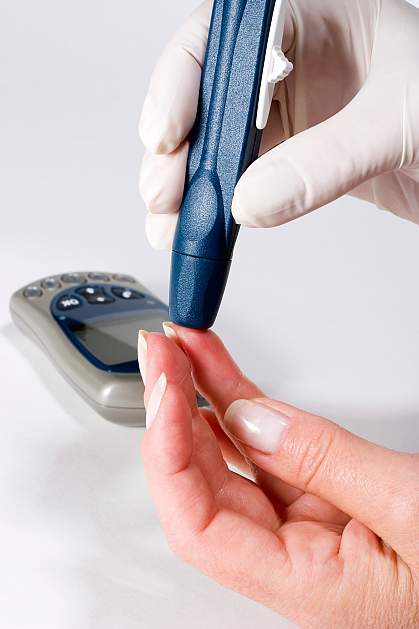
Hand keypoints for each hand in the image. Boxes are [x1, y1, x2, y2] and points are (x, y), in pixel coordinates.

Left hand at [138, 325, 418, 627]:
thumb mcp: (414, 510)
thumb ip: (324, 463)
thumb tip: (249, 420)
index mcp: (308, 585)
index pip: (200, 526)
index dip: (170, 454)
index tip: (166, 387)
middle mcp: (296, 557)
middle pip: (206, 483)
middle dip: (174, 409)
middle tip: (161, 350)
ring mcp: (309, 519)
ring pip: (235, 454)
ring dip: (203, 396)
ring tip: (182, 346)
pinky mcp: (328, 490)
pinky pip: (271, 443)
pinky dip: (242, 401)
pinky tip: (218, 372)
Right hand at [139, 0, 418, 249]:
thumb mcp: (400, 118)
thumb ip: (327, 159)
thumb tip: (252, 199)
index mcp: (312, 18)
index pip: (221, 39)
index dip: (181, 84)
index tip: (168, 136)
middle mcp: (290, 64)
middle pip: (204, 100)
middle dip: (175, 150)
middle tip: (165, 194)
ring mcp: (289, 115)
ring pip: (214, 147)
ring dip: (186, 188)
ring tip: (172, 223)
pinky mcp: (292, 160)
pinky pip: (239, 182)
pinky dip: (216, 211)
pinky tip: (202, 230)